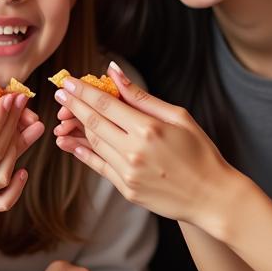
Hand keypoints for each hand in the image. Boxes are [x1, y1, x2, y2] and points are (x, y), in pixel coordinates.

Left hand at [53, 62, 236, 230]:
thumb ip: (142, 97)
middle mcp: (134, 151)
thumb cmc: (200, 152)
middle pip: (94, 122)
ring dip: (75, 128)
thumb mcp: (178, 117)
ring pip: (94, 144)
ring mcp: (128, 173)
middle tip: (59, 92)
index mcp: (149, 129)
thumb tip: (114, 73)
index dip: (83, 91)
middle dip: (73, 105)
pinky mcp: (127, 190)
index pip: (106, 104)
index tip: (68, 81)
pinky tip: (72, 143)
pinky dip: (84, 153)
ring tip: (63, 116)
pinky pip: (99, 167)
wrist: (212, 197)